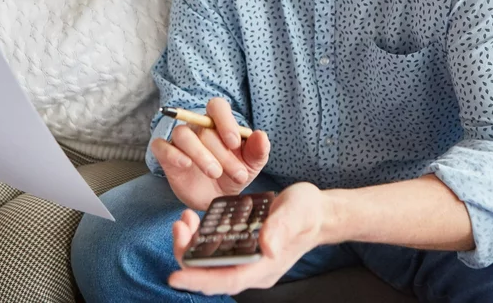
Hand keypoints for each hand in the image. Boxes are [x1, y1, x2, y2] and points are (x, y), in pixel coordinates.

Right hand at [150, 98, 269, 209]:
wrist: (217, 199)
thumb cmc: (233, 174)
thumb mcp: (251, 165)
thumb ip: (258, 150)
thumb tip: (261, 135)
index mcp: (218, 123)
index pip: (217, 106)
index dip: (226, 121)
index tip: (235, 144)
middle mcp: (197, 127)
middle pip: (204, 129)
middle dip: (222, 153)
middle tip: (238, 174)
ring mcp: (180, 141)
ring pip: (182, 134)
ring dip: (200, 154)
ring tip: (215, 173)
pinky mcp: (166, 156)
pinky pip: (160, 146)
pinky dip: (172, 153)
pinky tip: (186, 164)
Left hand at [169, 183, 325, 295]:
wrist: (318, 212)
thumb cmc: (309, 212)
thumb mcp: (296, 212)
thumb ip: (281, 228)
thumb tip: (267, 247)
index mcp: (265, 267)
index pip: (227, 280)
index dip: (199, 280)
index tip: (174, 276)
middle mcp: (253, 269)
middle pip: (212, 274)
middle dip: (188, 254)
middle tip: (179, 226)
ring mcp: (248, 260)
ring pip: (211, 262)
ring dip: (192, 245)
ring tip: (185, 219)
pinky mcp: (244, 248)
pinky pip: (217, 249)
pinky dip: (203, 237)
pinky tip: (197, 218)